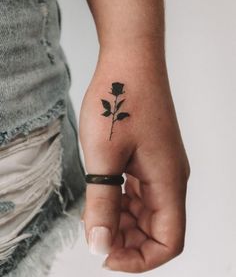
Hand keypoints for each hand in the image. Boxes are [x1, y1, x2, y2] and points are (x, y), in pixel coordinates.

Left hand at [79, 55, 189, 272]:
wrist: (130, 63)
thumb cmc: (119, 101)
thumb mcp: (103, 156)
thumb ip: (102, 204)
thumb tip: (99, 245)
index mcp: (168, 182)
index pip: (169, 242)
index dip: (139, 259)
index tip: (105, 255)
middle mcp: (170, 178)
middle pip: (156, 229)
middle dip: (125, 239)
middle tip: (93, 230)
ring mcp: (161, 168)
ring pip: (146, 212)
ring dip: (121, 220)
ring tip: (92, 210)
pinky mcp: (149, 158)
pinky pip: (140, 192)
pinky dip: (121, 201)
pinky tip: (101, 192)